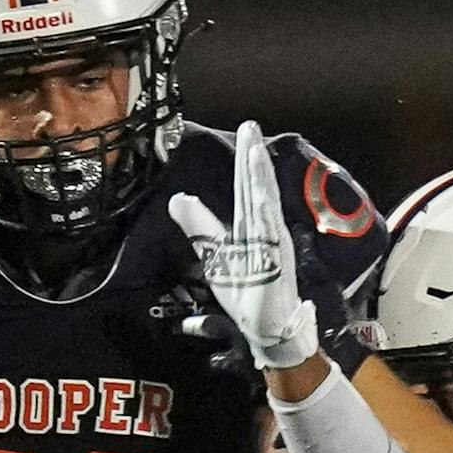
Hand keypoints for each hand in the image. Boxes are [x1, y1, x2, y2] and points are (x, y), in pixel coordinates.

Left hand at [167, 121, 318, 369]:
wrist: (268, 327)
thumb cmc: (247, 292)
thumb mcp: (215, 256)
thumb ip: (200, 227)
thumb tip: (177, 198)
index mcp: (253, 227)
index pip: (247, 188)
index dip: (245, 161)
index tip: (246, 132)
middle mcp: (266, 230)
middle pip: (256, 188)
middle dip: (253, 158)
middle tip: (251, 126)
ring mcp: (273, 244)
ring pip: (265, 205)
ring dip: (260, 179)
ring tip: (254, 151)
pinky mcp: (275, 262)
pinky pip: (269, 235)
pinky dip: (265, 214)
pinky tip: (261, 195)